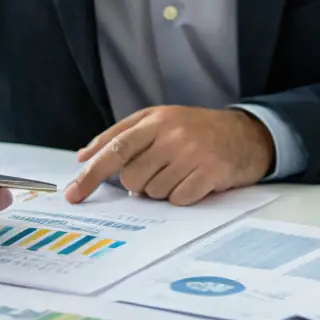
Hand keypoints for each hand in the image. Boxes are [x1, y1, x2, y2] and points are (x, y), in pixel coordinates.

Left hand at [66, 106, 274, 205]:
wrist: (246, 134)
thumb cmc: (196, 129)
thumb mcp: (160, 120)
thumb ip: (121, 135)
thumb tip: (84, 156)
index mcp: (156, 119)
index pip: (115, 149)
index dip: (91, 174)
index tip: (73, 195)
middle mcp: (173, 134)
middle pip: (133, 178)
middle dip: (140, 183)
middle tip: (160, 171)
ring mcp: (193, 153)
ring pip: (154, 192)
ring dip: (164, 189)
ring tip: (182, 172)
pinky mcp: (210, 172)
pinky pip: (179, 199)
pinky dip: (183, 195)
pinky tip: (195, 181)